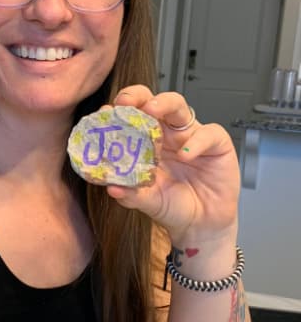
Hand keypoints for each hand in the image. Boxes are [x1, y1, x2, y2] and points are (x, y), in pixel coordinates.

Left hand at [107, 87, 239, 243]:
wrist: (201, 225)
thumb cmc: (173, 206)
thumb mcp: (148, 202)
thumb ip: (131, 195)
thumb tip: (112, 188)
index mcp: (146, 144)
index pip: (130, 119)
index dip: (118, 112)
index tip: (105, 114)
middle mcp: (167, 135)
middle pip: (152, 103)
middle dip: (137, 97)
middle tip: (126, 103)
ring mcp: (190, 136)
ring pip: (178, 107)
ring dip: (164, 104)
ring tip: (152, 111)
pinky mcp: (216, 145)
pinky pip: (208, 134)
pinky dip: (196, 142)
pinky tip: (186, 155)